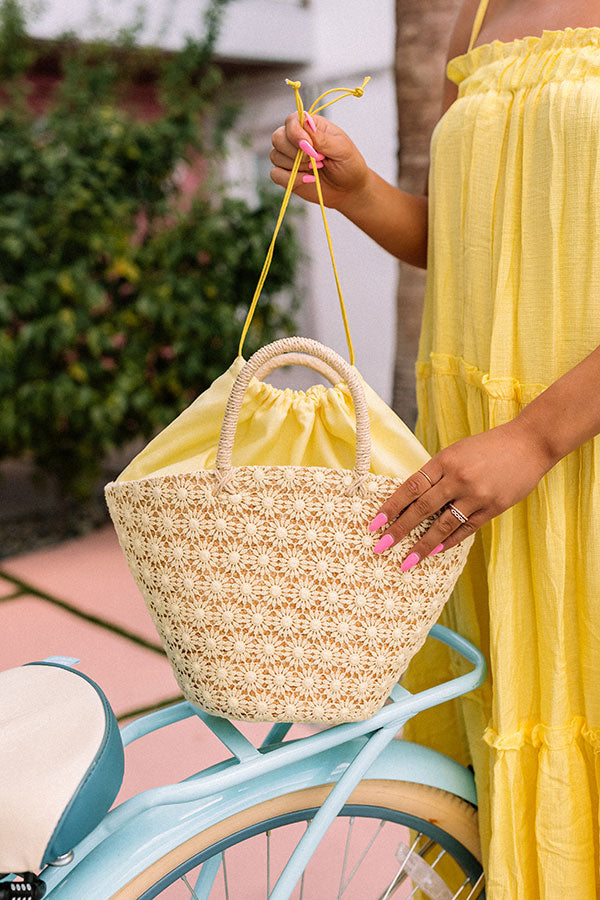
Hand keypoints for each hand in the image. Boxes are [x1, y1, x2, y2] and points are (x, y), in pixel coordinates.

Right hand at [270, 112, 369, 210]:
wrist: (348, 189)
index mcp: (310, 126)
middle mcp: (296, 139)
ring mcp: (289, 157)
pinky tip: (308, 179)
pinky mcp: (286, 175)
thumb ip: (322, 138)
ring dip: (297, 166)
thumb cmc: (348, 164)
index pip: (291, 121)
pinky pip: (275, 174)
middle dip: (296, 153)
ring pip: (275, 156)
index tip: (311, 147)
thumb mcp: (341, 149)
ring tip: (317, 169)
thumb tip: (306, 126)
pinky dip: (291, 179)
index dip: (296, 134)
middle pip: (278, 137)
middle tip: (319, 160)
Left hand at [368, 418, 553, 568]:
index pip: (411, 487)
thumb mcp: (457, 452)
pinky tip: (435, 551)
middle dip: (399, 530)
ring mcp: (477, 495)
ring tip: (407, 561)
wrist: (530, 443)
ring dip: (422, 545)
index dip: (391, 507)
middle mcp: (458, 478)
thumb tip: (413, 500)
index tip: (374, 523)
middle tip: (381, 547)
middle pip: (422, 509)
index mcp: (445, 460)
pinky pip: (466, 529)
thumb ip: (437, 474)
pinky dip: (449, 541)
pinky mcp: (494, 508)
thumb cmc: (488, 446)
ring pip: (443, 525)